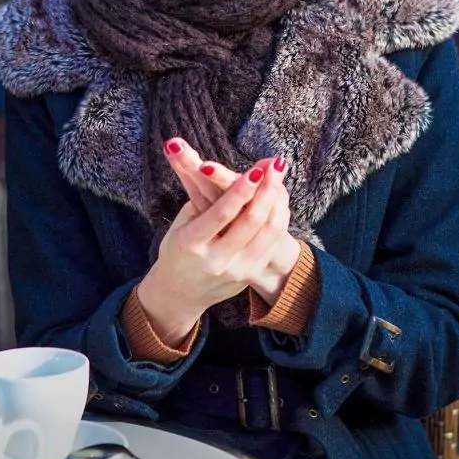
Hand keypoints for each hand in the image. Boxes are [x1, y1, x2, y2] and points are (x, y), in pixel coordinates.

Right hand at [137, 154, 297, 343]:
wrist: (179, 295)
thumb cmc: (178, 250)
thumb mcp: (179, 225)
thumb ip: (198, 199)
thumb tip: (208, 164)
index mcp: (192, 244)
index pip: (222, 214)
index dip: (241, 190)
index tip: (256, 169)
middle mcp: (216, 260)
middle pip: (251, 221)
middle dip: (267, 189)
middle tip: (276, 165)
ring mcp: (236, 271)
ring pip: (268, 233)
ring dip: (278, 201)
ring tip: (280, 177)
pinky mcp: (249, 276)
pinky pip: (271, 243)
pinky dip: (279, 219)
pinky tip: (279, 199)